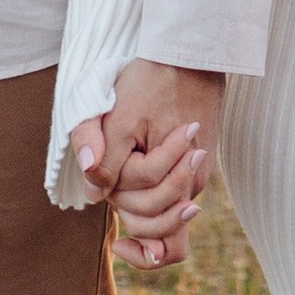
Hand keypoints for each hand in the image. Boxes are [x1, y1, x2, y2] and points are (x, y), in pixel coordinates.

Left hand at [74, 61, 223, 271]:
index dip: (135, 242)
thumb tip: (95, 196)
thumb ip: (107, 159)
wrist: (190, 51)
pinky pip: (175, 193)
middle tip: (111, 188)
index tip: (114, 244)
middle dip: (131, 216)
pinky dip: (152, 195)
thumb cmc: (152, 80)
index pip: (155, 230)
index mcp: (180, 177)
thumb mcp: (120, 117)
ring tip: (122, 179)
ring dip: (141, 205)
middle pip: (160, 224)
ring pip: (169, 211)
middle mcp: (195, 182)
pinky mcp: (197, 160)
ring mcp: (198, 172)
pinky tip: (135, 179)